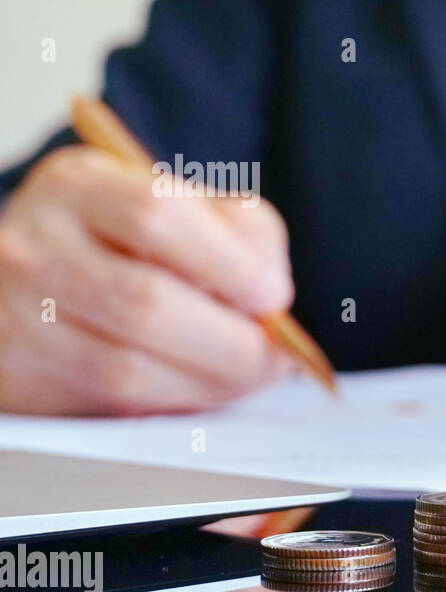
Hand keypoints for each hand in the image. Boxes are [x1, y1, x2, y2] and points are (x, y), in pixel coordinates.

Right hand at [0, 146, 293, 414]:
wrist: (32, 287)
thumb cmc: (129, 245)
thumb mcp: (181, 211)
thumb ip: (240, 235)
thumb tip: (271, 298)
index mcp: (81, 186)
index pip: (156, 215)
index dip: (230, 264)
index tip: (274, 297)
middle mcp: (34, 244)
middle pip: (145, 302)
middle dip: (231, 342)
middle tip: (272, 358)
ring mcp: (17, 314)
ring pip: (128, 368)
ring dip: (209, 383)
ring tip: (245, 376)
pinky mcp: (19, 376)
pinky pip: (110, 404)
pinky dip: (174, 403)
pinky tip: (199, 389)